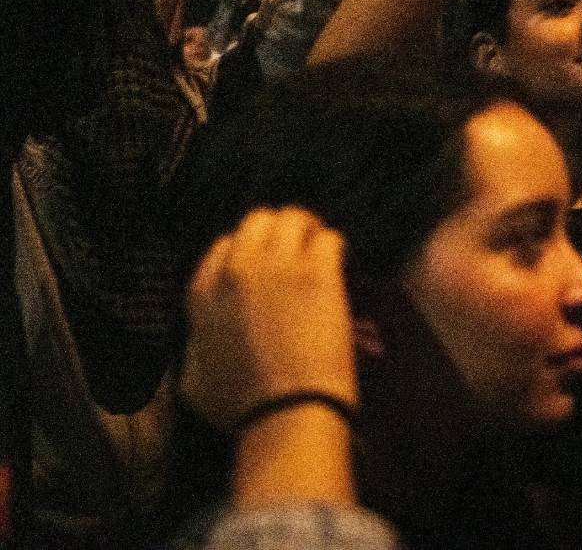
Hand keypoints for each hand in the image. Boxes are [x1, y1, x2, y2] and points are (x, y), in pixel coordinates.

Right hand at [180, 207, 358, 431]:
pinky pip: (329, 238)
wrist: (285, 412)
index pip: (223, 245)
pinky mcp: (318, 273)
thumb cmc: (241, 406)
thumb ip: (196, 348)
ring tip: (319, 244)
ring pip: (294, 219)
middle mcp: (238, 270)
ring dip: (309, 229)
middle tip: (297, 244)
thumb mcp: (194, 380)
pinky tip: (338, 261)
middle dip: (278, 229)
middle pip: (258, 221)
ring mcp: (279, 267)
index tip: (264, 262)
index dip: (247, 250)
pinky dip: (335, 246)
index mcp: (203, 293)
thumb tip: (200, 341)